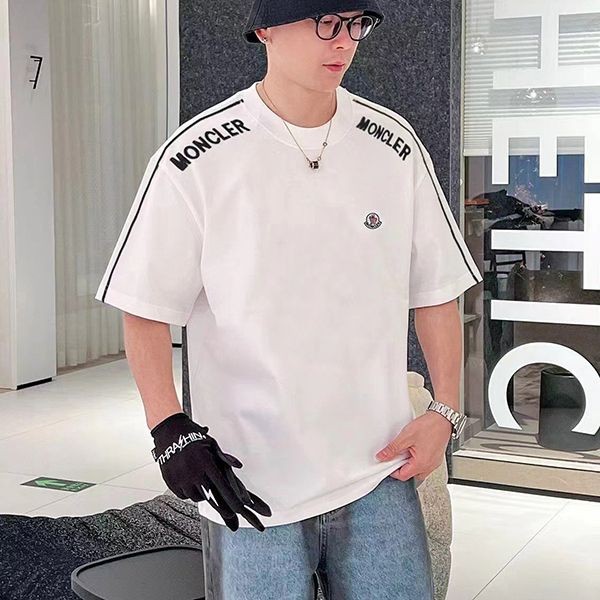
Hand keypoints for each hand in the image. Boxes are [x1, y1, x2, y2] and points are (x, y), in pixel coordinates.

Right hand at [150, 412, 271, 531]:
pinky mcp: (171, 483)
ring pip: (197, 497)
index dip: (231, 500)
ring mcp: (182, 479)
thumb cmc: (192, 437)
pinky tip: (189, 481)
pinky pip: (184, 495)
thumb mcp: (212, 444)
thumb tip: (238, 465)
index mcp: (206, 463)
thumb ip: (224, 458)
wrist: (170, 432)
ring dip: (202, 494)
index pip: (222, 486)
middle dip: (221, 506)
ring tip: (201, 482)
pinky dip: (189, 492)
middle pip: (210, 496)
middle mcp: (194, 473)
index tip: (238, 510)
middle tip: (229, 514)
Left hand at [374, 411, 452, 483]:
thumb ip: (393, 448)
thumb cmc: (429, 426)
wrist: (443, 418)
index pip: (402, 476)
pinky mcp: (436, 458)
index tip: (387, 462)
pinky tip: (414, 449)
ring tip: (406, 450)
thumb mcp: (406, 437)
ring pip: (418, 470)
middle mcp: (429, 466)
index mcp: (421, 464)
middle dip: (401, 467)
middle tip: (396, 455)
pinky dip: (417, 460)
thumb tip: (382, 456)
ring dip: (409, 463)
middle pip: (410, 475)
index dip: (392, 471)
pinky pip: (424, 464)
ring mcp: (434, 463)